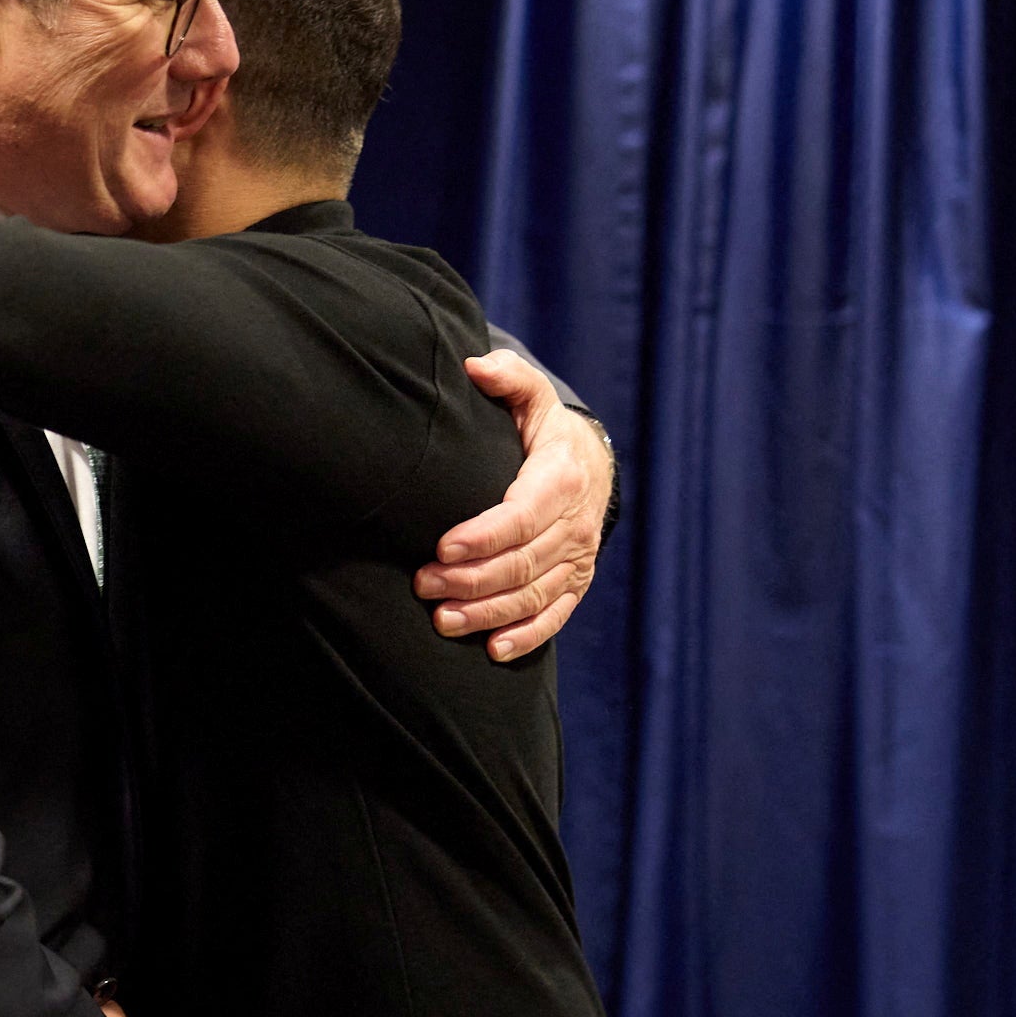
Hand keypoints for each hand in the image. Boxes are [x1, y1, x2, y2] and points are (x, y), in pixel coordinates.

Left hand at [413, 350, 616, 660]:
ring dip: (488, 613)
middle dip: (471, 579)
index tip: (442, 546)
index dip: (484, 535)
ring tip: (442, 621)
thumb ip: (508, 378)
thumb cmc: (544, 430)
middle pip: (523, 563)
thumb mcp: (532, 397)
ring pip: (534, 595)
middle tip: (423, 585)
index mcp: (562, 477)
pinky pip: (556, 616)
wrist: (592, 464)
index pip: (523, 514)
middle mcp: (576, 523)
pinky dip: (526, 636)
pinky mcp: (577, 582)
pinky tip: (493, 650)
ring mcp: (578, 558)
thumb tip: (475, 366)